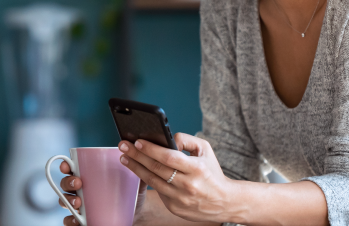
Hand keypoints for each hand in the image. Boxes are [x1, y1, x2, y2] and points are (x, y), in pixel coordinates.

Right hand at [58, 161, 147, 225]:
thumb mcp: (134, 179)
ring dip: (67, 201)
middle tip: (78, 183)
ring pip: (65, 202)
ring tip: (78, 202)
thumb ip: (135, 168)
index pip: (72, 169)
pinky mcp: (84, 219)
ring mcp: (81, 204)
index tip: (67, 165)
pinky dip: (71, 221)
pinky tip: (77, 220)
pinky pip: (71, 221)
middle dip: (67, 182)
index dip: (65, 166)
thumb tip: (134, 157)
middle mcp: (81, 189)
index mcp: (89, 176)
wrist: (137, 211)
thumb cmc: (131, 191)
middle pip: (65, 184)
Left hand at [119, 133, 238, 223]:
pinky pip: (157, 191)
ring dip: (136, 168)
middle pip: (156, 168)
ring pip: (152, 181)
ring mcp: (180, 198)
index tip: (137, 141)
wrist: (224, 202)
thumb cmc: (213, 173)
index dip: (151, 149)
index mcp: (197, 169)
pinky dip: (147, 180)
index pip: (169, 157)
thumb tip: (168, 140)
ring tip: (125, 157)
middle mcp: (188, 185)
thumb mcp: (206, 150)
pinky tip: (139, 170)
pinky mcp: (174, 208)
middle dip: (137, 155)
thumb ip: (187, 140)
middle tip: (123, 145)